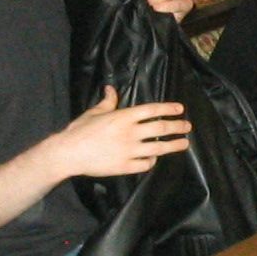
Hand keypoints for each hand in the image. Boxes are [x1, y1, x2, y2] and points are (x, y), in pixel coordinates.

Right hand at [47, 87, 189, 177]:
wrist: (68, 153)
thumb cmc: (80, 130)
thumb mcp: (95, 112)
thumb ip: (108, 101)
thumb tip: (111, 89)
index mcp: (123, 117)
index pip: (152, 110)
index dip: (168, 109)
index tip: (180, 109)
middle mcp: (130, 133)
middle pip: (160, 129)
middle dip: (177, 127)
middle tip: (187, 126)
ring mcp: (129, 151)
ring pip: (158, 148)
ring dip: (173, 145)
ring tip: (184, 144)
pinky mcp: (125, 166)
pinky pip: (145, 164)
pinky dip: (152, 160)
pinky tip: (154, 158)